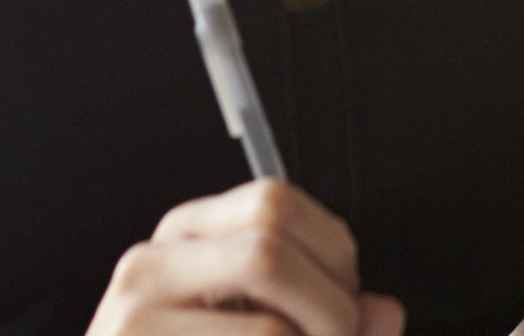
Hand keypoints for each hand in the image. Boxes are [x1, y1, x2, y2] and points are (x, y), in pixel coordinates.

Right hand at [90, 180, 406, 335]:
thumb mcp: (256, 325)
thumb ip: (325, 319)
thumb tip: (387, 314)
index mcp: (184, 238)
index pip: (273, 201)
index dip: (332, 252)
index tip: (346, 299)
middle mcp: (150, 266)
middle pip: (270, 249)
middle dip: (331, 308)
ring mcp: (135, 320)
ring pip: (269, 328)